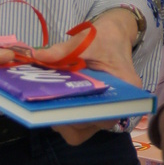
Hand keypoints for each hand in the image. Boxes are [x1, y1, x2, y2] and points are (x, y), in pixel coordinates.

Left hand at [31, 7, 141, 146]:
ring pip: (83, 130)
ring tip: (47, 105)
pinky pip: (79, 124)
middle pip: (91, 126)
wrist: (113, 35)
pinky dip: (65, 117)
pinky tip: (53, 104)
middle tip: (46, 107)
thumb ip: (62, 50)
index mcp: (126, 87)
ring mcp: (106, 110)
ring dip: (64, 121)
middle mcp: (119, 105)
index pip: (105, 114)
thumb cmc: (104, 38)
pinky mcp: (94, 110)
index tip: (59, 109)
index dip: (81, 117)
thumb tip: (37, 55)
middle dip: (67, 120)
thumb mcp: (84, 40)